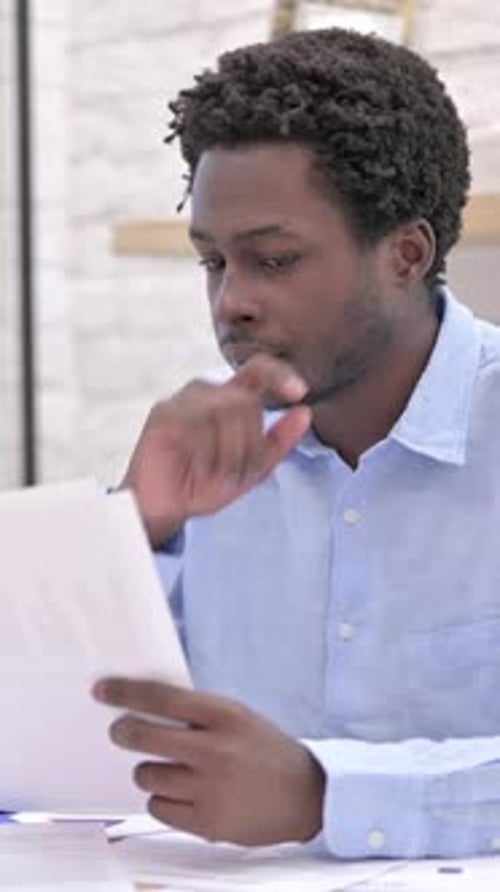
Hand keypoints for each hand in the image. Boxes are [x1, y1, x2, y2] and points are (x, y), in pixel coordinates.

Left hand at [93, 678, 324, 845]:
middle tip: (120, 731)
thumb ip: (199, 713)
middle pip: (144, 737)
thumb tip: (146, 705)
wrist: (307, 795)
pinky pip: (158, 808)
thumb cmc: (266, 751)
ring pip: (147, 775)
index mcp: (225, 716)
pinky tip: (184, 794)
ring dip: (151, 771)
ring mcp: (211, 789)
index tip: (102, 690)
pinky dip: (164, 800)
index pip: (162, 698)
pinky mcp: (208, 823)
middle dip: (124, 732)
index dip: (126, 693)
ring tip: (173, 770)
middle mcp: (216, 750)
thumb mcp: (239, 718)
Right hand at [119, 355, 310, 545]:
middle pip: (248, 402)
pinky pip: (199, 424)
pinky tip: (199, 469)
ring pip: (227, 411)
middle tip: (238, 473)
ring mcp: (184, 400)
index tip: (300, 392)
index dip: (281, 374)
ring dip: (230, 453)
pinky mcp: (164, 413)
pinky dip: (208, 454)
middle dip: (251, 444)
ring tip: (217, 474)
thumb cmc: (203, 484)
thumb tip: (305, 412)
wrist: (165, 509)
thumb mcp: (253, 468)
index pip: (259, 370)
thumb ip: (280, 441)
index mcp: (231, 399)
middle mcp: (207, 393)